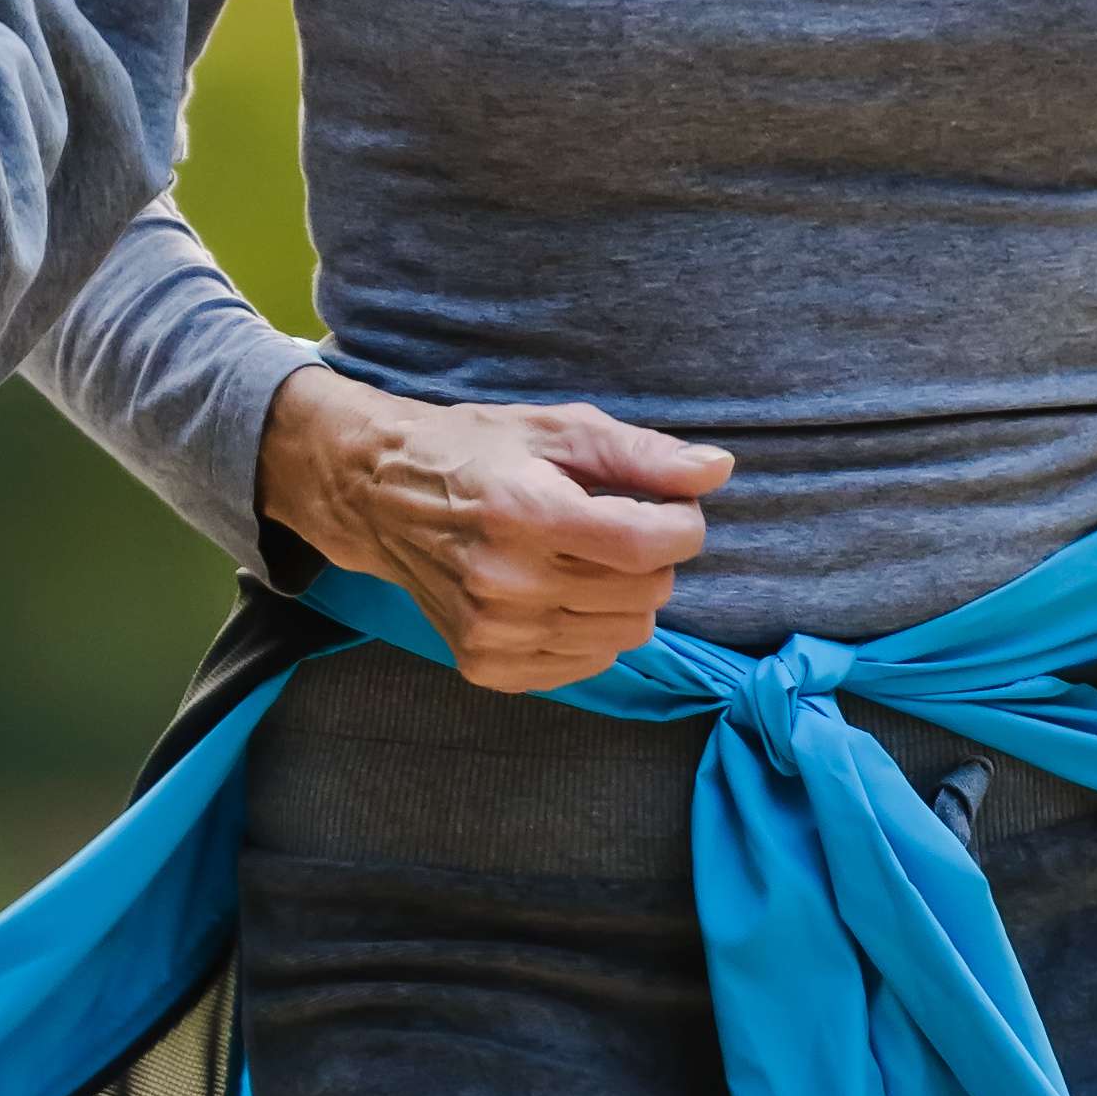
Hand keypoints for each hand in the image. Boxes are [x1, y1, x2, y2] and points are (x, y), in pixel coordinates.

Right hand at [259, 370, 730, 691]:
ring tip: (588, 561)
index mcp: (526, 513)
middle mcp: (506, 582)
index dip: (682, 526)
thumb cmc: (476, 452)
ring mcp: (492, 631)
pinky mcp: (484, 664)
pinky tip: (564, 596)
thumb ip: (642, 454)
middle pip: (645, 593)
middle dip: (652, 557)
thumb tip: (716, 471)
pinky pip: (585, 665)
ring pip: (624, 635)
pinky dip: (593, 632)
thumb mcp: (558, 430)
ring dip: (626, 598)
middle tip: (617, 527)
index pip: (646, 545)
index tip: (671, 508)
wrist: (379, 496)